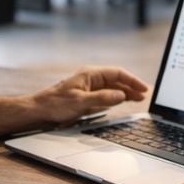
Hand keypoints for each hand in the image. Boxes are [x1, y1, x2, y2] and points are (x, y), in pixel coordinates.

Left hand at [31, 66, 149, 124]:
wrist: (38, 110)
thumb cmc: (55, 104)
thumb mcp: (80, 102)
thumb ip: (102, 98)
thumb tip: (121, 95)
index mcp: (90, 74)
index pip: (117, 73)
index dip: (132, 80)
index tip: (143, 88)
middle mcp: (90, 79)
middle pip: (116, 81)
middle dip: (131, 87)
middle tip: (144, 96)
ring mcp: (88, 88)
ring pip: (112, 88)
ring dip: (125, 93)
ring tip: (138, 99)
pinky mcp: (85, 97)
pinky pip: (105, 95)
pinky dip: (115, 98)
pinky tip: (122, 102)